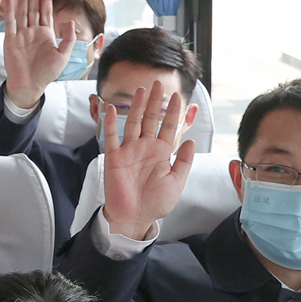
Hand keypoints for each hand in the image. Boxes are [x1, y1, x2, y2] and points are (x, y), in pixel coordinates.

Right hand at [1, 0, 73, 106]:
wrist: (30, 85)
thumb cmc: (47, 73)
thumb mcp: (63, 56)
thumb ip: (69, 39)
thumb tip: (70, 22)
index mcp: (46, 34)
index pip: (46, 13)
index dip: (46, 0)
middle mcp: (33, 32)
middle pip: (33, 9)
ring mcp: (21, 35)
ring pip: (22, 13)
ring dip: (23, 0)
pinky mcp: (10, 40)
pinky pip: (10, 23)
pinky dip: (9, 12)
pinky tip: (9, 0)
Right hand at [100, 79, 195, 239]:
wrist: (134, 217)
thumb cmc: (156, 203)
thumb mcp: (176, 182)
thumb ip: (183, 161)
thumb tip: (190, 140)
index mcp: (162, 153)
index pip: (169, 127)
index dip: (173, 112)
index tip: (178, 96)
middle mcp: (145, 148)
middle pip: (151, 119)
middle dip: (155, 102)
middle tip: (158, 83)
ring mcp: (129, 151)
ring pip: (133, 123)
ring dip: (136, 106)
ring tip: (141, 90)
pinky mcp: (114, 157)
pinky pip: (111, 137)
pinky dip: (110, 123)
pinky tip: (110, 108)